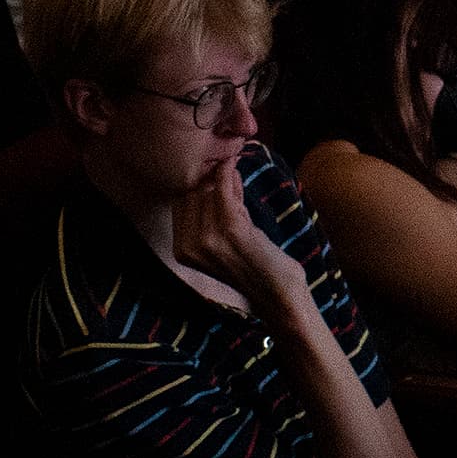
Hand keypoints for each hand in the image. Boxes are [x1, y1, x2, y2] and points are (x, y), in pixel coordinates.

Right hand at [177, 151, 310, 312]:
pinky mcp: (229, 231)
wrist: (277, 293)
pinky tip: (233, 163)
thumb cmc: (255, 264)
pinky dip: (228, 173)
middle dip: (208, 176)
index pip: (179, 203)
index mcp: (181, 251)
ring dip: (222, 174)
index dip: (195, 183)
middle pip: (190, 194)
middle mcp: (188, 246)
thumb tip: (218, 173)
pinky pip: (222, 191)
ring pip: (205, 190)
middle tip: (226, 163)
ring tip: (234, 167)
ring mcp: (206, 240)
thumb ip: (217, 211)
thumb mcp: (226, 237)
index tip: (212, 168)